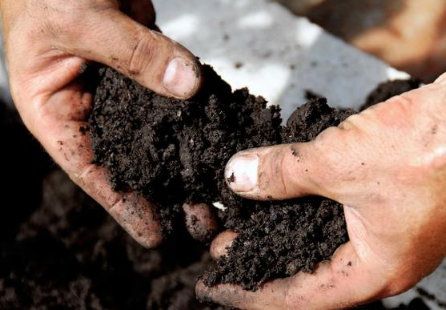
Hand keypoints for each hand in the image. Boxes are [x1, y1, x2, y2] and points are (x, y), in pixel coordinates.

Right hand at [0, 0, 215, 246]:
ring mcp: (122, 89)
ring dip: (186, 160)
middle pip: (131, 160)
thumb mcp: (79, 21)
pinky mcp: (148, 67)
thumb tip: (188, 86)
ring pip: (157, 133)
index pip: (91, 171)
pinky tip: (218, 137)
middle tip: (203, 220)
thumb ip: (133, 54)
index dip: (124, 206)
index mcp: (56, 110)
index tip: (157, 235)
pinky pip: (175, 96)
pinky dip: (195, 116)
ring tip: (217, 190)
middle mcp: (90, 108)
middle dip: (166, 192)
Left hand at [197, 75, 445, 308]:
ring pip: (318, 243)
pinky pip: (332, 215)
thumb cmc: (429, 146)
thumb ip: (282, 173)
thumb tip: (236, 176)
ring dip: (279, 231)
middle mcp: (380, 259)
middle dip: (261, 261)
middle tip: (224, 248)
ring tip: (244, 223)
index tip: (214, 285)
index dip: (250, 293)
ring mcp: (386, 231)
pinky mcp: (385, 203)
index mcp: (375, 271)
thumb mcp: (338, 162)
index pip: (297, 298)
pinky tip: (281, 194)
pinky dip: (301, 207)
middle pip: (306, 274)